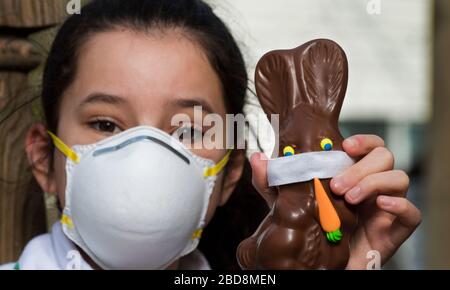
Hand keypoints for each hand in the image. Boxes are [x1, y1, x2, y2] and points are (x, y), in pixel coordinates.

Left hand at [249, 134, 420, 269]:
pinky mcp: (396, 229)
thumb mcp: (289, 204)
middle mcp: (373, 185)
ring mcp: (386, 206)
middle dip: (361, 167)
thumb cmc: (311, 229)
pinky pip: (412, 213)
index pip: (369, 147)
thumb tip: (258, 158)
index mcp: (353, 174)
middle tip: (336, 185)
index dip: (363, 140)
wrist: (324, 265)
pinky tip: (381, 205)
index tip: (344, 145)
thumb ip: (274, 182)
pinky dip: (400, 205)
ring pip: (399, 178)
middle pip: (384, 158)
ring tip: (349, 198)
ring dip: (374, 183)